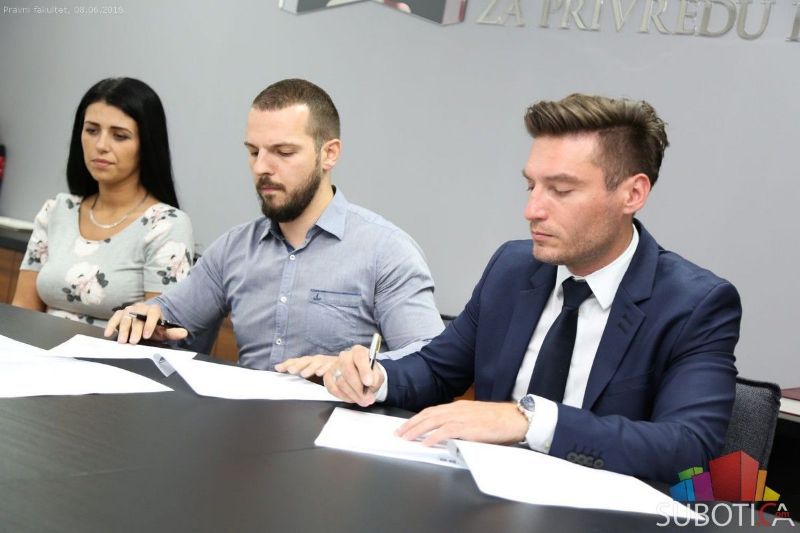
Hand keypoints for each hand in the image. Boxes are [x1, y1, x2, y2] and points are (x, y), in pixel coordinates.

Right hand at [103, 303, 187, 343]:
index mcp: (153, 310)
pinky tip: (108, 334)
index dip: (150, 324)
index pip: (152, 313)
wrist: (145, 321)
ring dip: (123, 329)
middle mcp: (140, 308)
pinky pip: (114, 318)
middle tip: (133, 342)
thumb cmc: (154, 327)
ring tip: (122, 341)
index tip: (147, 335)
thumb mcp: (164, 331)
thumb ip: (172, 332)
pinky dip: (111, 325)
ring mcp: (129, 310)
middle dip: (135, 330)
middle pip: (137, 317)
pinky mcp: (120, 314)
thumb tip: (184, 333)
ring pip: (125, 317)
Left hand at [275, 355, 336, 378]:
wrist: (347, 362)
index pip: (296, 361)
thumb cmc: (327, 368)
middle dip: (297, 365)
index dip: (287, 364)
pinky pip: (330, 367)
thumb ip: (302, 371)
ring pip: (317, 363)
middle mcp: (317, 359)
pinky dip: (325, 369)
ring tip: (303, 374)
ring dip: (310, 368)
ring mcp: (326, 361)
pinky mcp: (336, 364)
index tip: (277, 368)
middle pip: (305, 360)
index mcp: (310, 361)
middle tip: (290, 370)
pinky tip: (320, 373)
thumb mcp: (314, 368)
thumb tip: (285, 372)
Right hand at [323, 345, 383, 406]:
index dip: (364, 370)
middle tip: (367, 397)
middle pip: (347, 371)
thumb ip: (376, 377)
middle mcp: (345, 356)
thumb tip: (371, 382)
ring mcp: (335, 366)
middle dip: (357, 387)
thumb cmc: (369, 375)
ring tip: (362, 399)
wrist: (362, 379)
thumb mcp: (378, 375)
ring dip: (353, 394)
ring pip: (340, 382)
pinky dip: (344, 396)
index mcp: (359, 351)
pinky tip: (352, 397)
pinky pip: (333, 389)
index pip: (359, 356)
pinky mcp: (328, 377)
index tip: (368, 383)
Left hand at [395, 400, 527, 446]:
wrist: (515, 418)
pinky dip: (434, 437)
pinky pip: (446, 432)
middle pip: (428, 415)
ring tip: (406, 438)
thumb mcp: (474, 417)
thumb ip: (459, 422)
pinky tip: (426, 442)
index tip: (406, 426)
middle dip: (411, 424)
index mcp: (458, 407)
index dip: (416, 418)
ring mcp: (462, 417)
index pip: (431, 411)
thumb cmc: (498, 420)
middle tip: (398, 433)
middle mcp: (457, 409)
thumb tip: (445, 432)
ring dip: (417, 430)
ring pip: (433, 421)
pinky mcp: (469, 428)